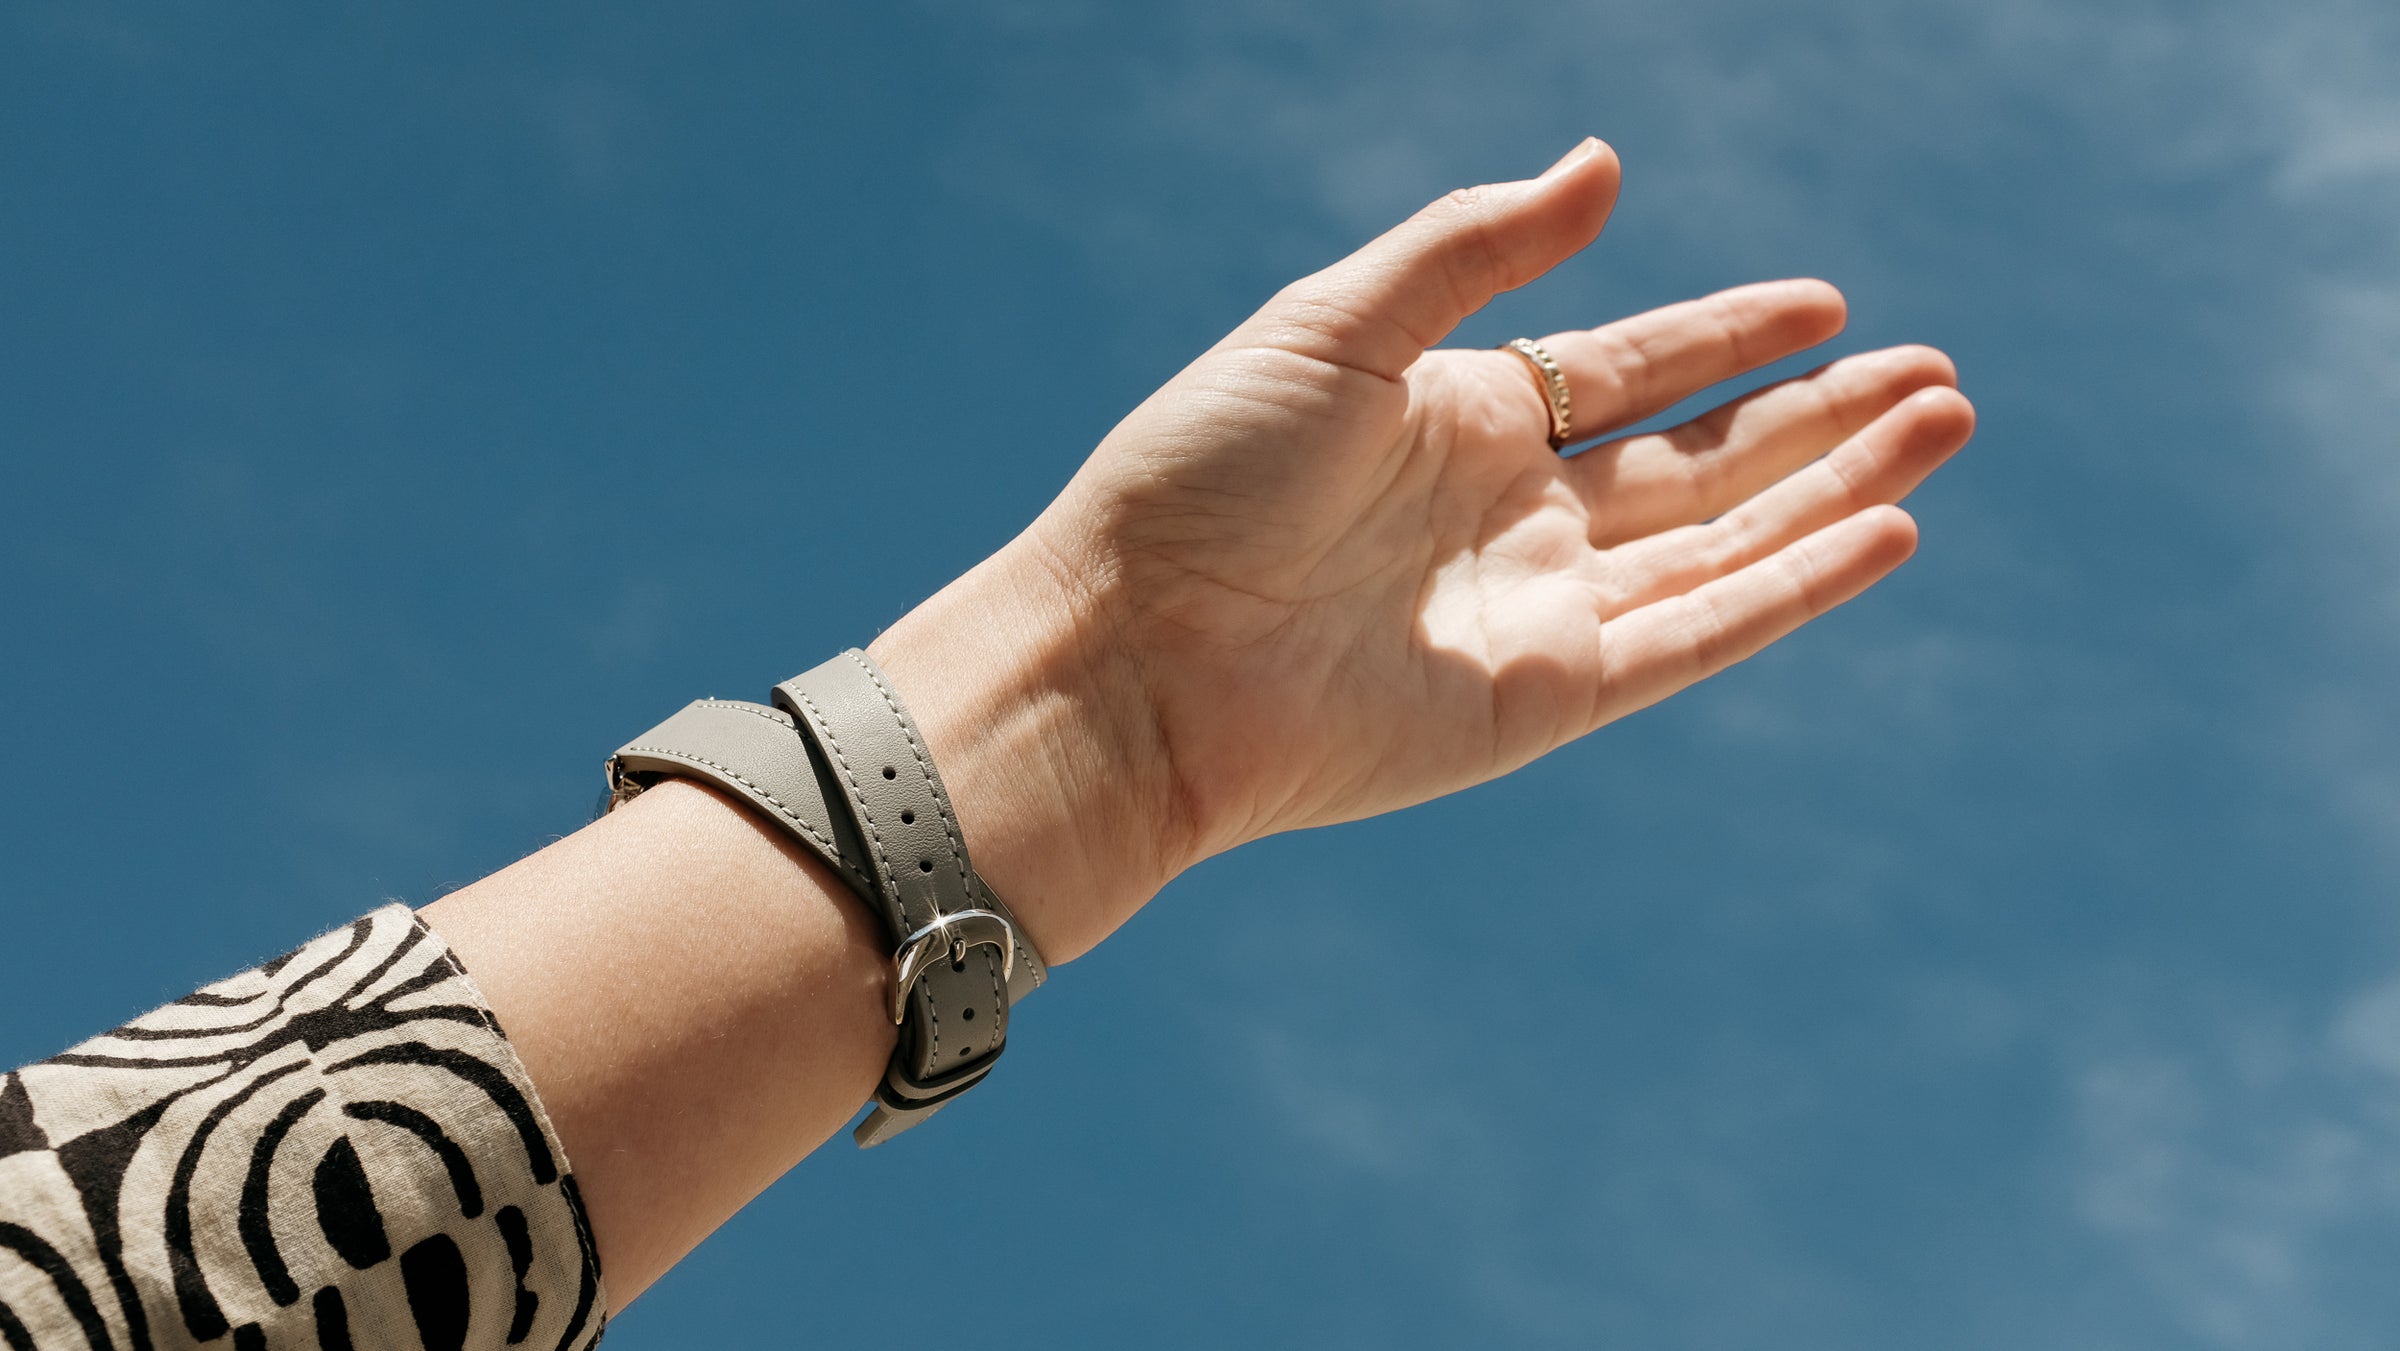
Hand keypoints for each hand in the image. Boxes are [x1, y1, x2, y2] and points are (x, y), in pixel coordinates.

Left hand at [876, 138, 1973, 958]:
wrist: (1135, 652)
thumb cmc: (1202, 474)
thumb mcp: (1336, 325)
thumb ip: (1473, 246)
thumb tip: (1604, 164)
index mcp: (1457, 417)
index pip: (1630, 369)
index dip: (1730, 336)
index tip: (1830, 305)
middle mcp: (1511, 514)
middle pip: (1701, 457)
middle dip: (1819, 414)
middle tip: (1939, 374)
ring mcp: (1538, 609)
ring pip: (1725, 539)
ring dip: (1835, 485)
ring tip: (1945, 423)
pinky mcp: (1549, 698)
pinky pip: (1700, 632)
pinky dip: (1794, 586)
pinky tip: (1883, 532)